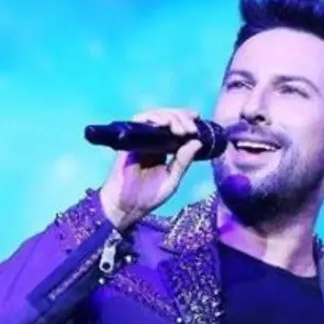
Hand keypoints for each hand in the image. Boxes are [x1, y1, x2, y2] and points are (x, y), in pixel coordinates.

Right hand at [99, 107, 205, 229]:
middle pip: (167, 117)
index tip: (197, 118)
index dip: (185, 117)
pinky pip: (139, 121)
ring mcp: (140, 140)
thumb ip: (183, 162)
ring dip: (170, 117)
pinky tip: (163, 124)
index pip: (176, 126)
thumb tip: (197, 142)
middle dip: (181, 117)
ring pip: (155, 116)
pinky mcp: (129, 141)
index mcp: (164, 149)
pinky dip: (152, 118)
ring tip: (180, 130)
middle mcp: (152, 141)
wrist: (126, 207)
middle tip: (190, 129)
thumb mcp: (172, 180)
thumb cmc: (148, 197)